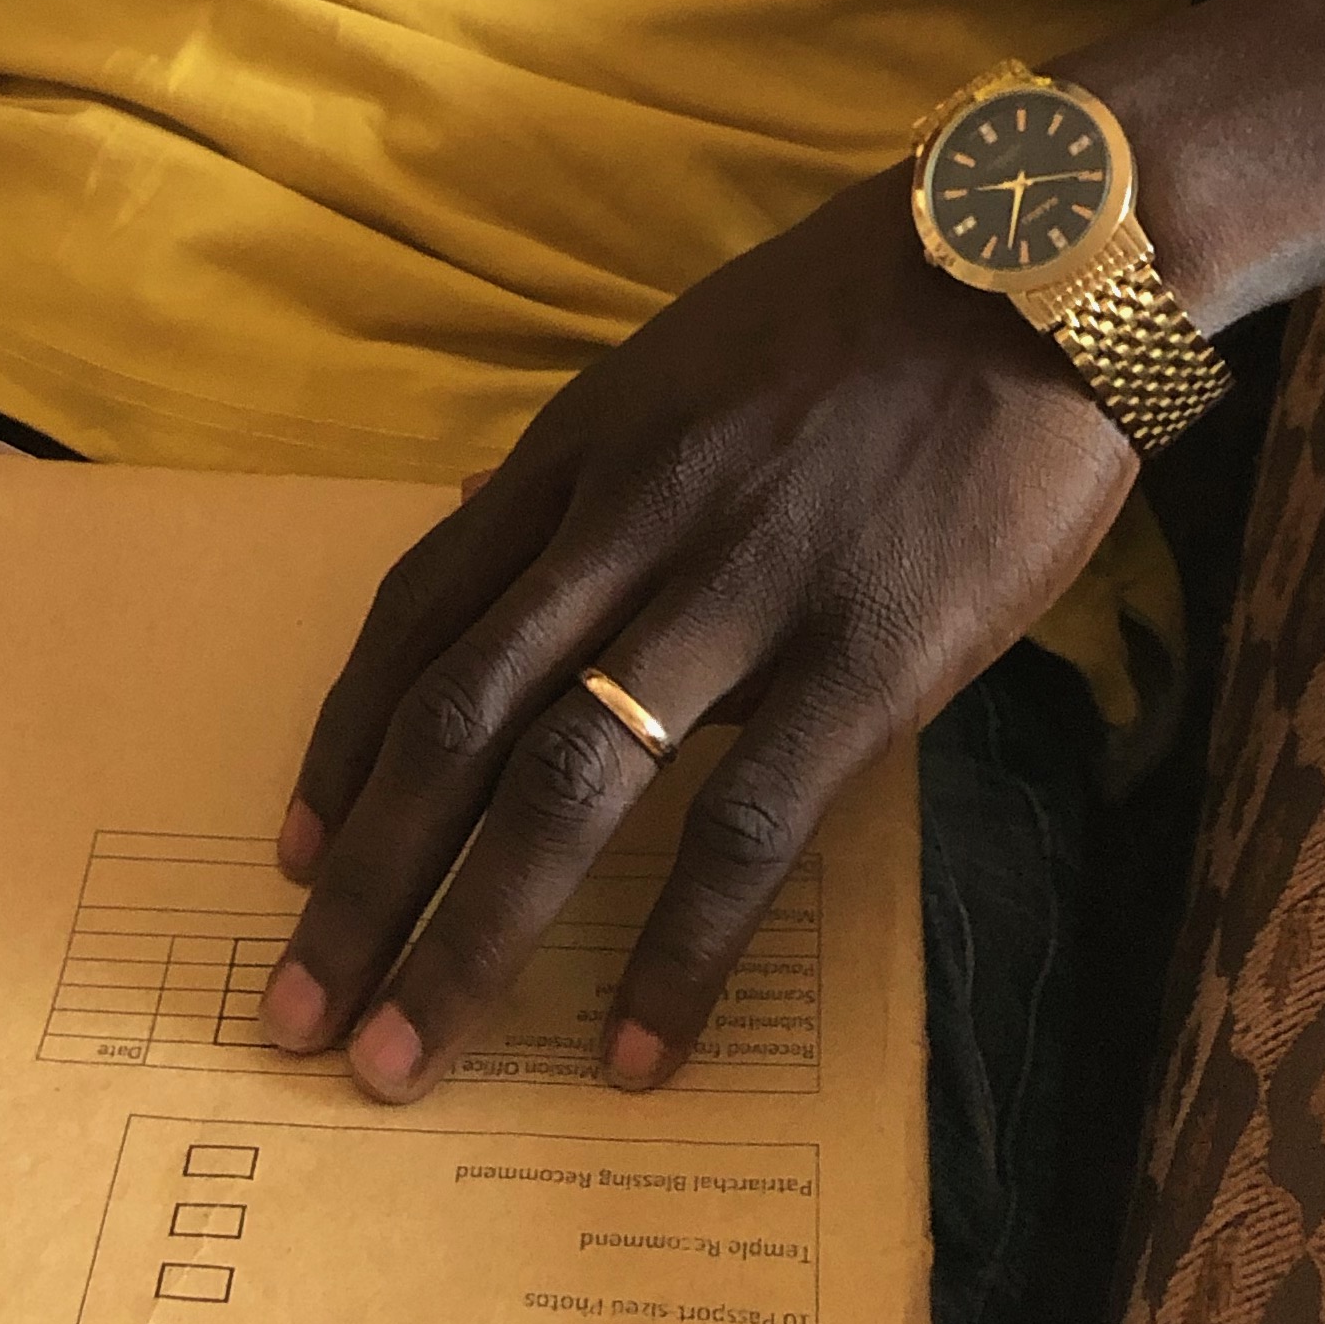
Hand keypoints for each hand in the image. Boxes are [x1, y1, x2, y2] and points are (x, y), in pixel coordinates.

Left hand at [259, 165, 1134, 1100]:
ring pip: (563, 785)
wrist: (1029, 259)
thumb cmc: (865, 309)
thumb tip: (511, 550)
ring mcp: (737, 594)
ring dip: (468, 937)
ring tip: (404, 1064)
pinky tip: (634, 1051)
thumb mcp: (687, 359)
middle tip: (295, 1013)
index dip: (344, 742)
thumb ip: (602, 467)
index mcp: (584, 447)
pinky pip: (743, 830)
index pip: (419, 611)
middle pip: (454, 720)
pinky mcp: (859, 661)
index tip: (296, 850)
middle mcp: (628, 522)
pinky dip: (676, 953)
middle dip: (363, 883)